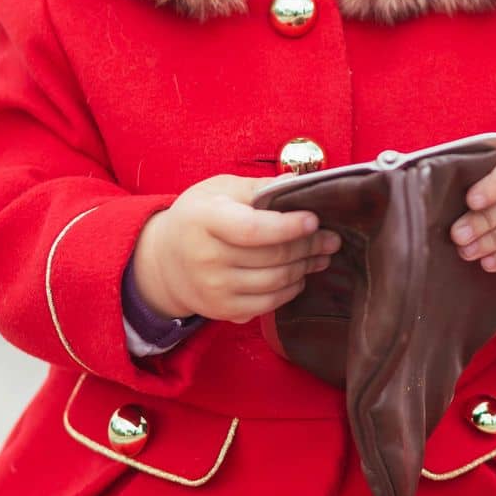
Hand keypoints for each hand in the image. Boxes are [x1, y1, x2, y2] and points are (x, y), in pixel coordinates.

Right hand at [132, 173, 342, 324]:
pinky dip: (290, 290)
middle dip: (309, 246)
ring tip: (322, 254)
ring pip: (275, 282)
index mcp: (204, 220)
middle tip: (331, 237)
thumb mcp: (218, 190)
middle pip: (271, 257)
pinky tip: (300, 275)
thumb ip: (257, 188)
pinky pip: (267, 304)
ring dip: (305, 268)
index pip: (253, 229)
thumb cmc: (198, 217)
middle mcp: (207, 258)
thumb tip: (297, 185)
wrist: (164, 261)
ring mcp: (214, 288)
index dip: (288, 227)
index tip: (314, 219)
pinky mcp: (222, 310)